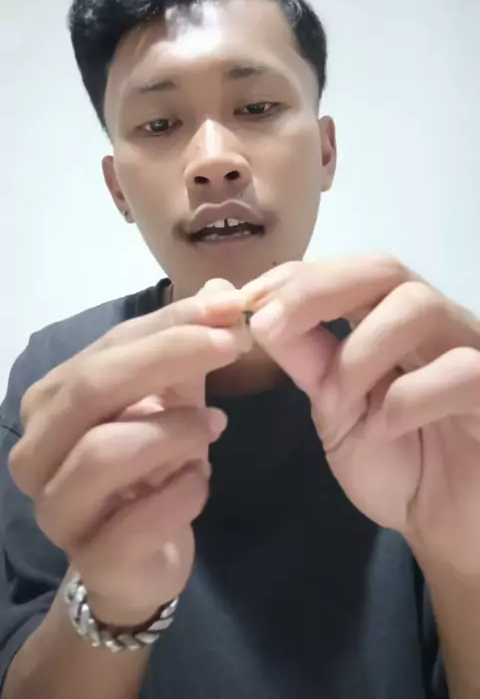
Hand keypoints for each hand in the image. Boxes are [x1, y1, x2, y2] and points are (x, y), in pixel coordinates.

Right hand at [9, 281, 248, 626]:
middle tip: (232, 345)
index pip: (107, 346)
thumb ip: (189, 348)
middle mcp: (37, 452)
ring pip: (106, 451)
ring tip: (217, 425)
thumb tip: (224, 286)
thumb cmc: (149, 469)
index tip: (229, 307)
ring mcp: (57, 510)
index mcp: (50, 403)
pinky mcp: (93, 559)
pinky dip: (184, 491)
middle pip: (94, 386)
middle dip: (169, 356)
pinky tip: (202, 478)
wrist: (137, 561)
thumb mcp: (168, 400)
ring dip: (176, 430)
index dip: (169, 323)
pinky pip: (139, 519)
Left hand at [243, 256, 479, 576]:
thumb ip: (306, 360)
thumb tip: (256, 313)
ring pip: (418, 306)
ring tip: (339, 402)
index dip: (294, 278)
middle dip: (318, 289)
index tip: (243, 302)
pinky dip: (410, 396)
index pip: (346, 271)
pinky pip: (461, 370)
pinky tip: (387, 427)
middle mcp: (433, 324)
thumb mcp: (337, 410)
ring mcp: (470, 351)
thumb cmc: (397, 464)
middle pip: (384, 267)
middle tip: (272, 326)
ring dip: (361, 351)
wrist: (447, 527)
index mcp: (391, 321)